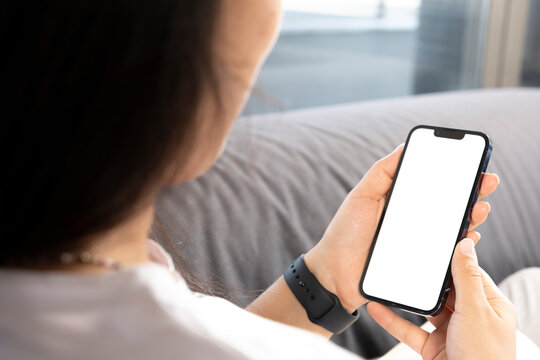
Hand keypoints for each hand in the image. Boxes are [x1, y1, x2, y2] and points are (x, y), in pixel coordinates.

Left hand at [304, 145, 499, 311]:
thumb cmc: (344, 233)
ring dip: (470, 216)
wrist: (334, 274)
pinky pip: (445, 254)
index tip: (471, 165)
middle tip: (487, 183)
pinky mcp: (419, 263)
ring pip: (451, 228)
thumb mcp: (361, 197)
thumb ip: (381, 173)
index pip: (431, 185)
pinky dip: (460, 245)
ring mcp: (417, 242)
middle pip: (447, 205)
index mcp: (400, 202)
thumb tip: (404, 147)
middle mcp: (412, 221)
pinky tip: (468, 235)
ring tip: (480, 207)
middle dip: (470, 193)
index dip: (452, 175)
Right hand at [367, 238, 515, 359]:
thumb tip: (466, 244)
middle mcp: (471, 316)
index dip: (451, 258)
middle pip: (444, 289)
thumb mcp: (476, 311)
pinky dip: (392, 320)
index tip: (433, 242)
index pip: (468, 273)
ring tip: (388, 282)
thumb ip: (466, 278)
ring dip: (406, 299)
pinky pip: (410, 329)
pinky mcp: (433, 347)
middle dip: (424, 279)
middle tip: (405, 259)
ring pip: (424, 309)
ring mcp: (451, 332)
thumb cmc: (486, 358)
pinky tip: (377, 308)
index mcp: (490, 304)